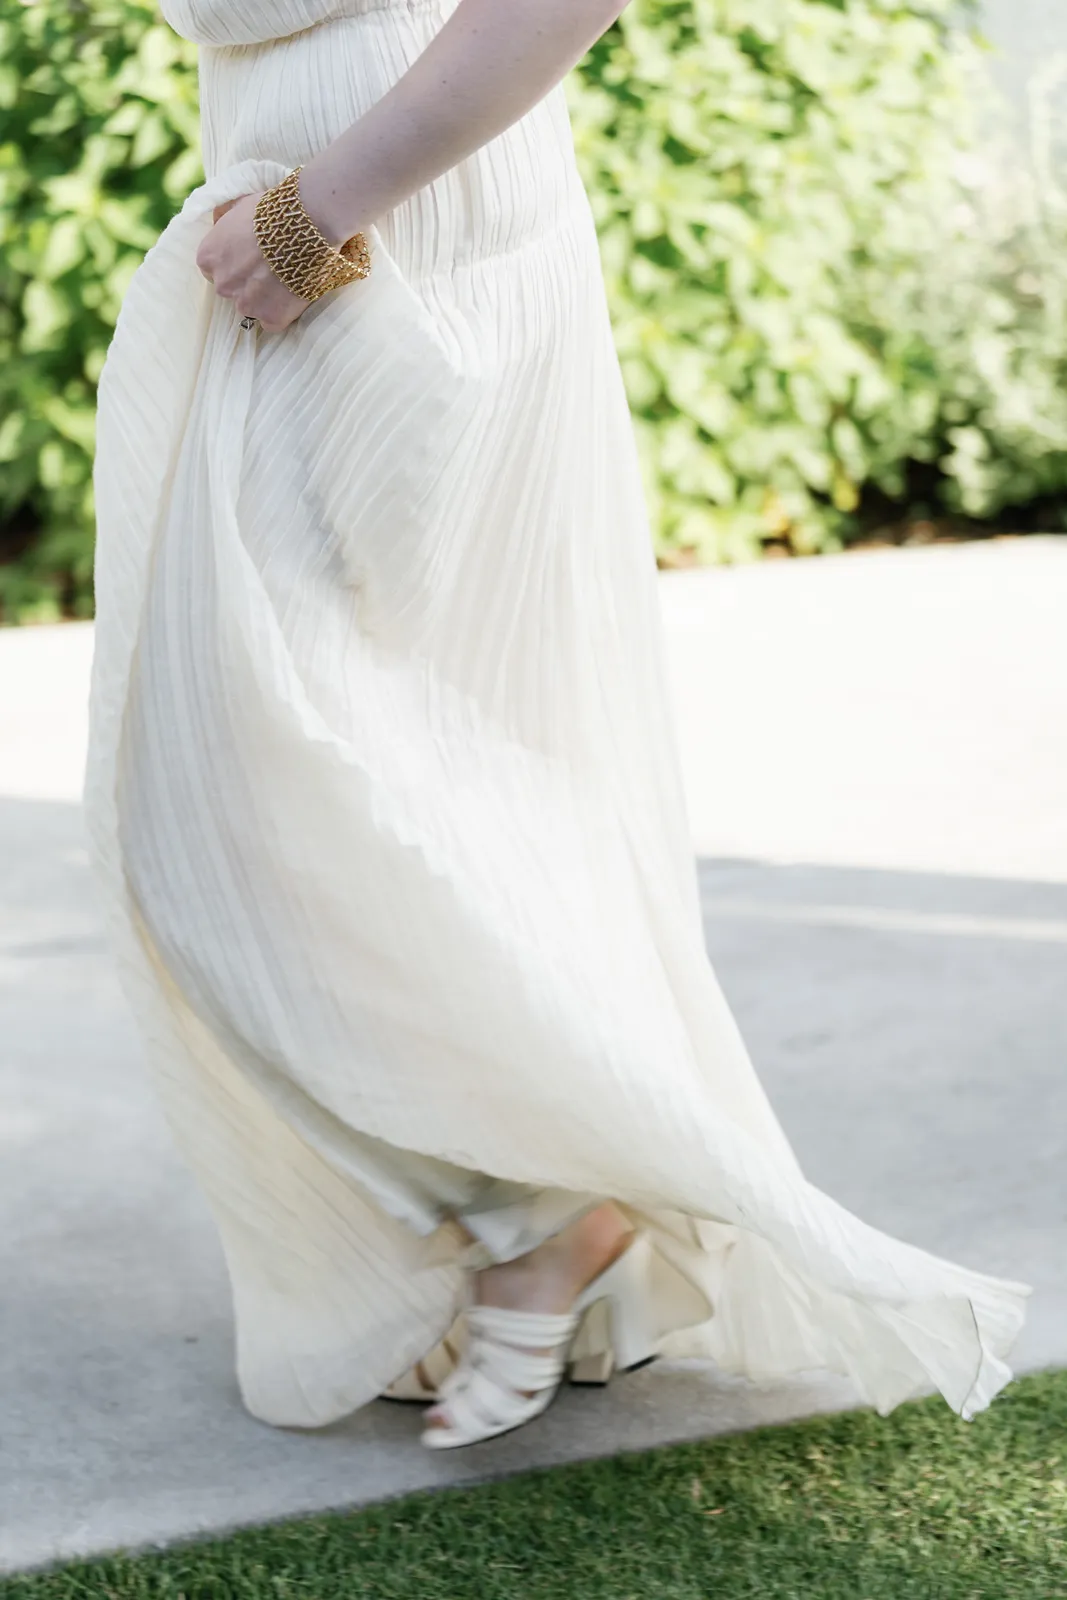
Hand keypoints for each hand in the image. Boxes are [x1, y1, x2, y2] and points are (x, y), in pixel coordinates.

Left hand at [196, 193, 310, 333]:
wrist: (306, 224)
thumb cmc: (272, 210)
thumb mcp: (237, 204)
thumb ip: (224, 219)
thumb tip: (219, 221)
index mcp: (208, 258)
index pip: (214, 269)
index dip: (234, 263)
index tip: (250, 258)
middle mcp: (222, 285)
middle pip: (232, 290)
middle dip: (248, 282)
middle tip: (271, 267)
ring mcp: (246, 305)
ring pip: (252, 307)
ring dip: (265, 298)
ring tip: (286, 279)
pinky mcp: (272, 318)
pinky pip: (273, 322)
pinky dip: (282, 312)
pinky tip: (293, 293)